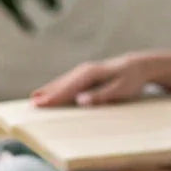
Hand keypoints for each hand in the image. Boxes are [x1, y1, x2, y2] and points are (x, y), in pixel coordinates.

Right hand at [31, 54, 154, 106]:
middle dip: (46, 93)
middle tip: (32, 104)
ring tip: (35, 98)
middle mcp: (84, 70)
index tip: (39, 104)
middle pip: (61, 84)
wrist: (139, 66)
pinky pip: (67, 81)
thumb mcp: (121, 90)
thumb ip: (101, 96)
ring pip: (63, 81)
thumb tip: (80, 101)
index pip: (68, 88)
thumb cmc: (131, 80)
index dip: (53, 97)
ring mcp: (84, 71)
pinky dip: (56, 86)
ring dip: (49, 89)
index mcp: (91, 74)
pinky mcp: (85, 74)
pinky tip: (50, 91)